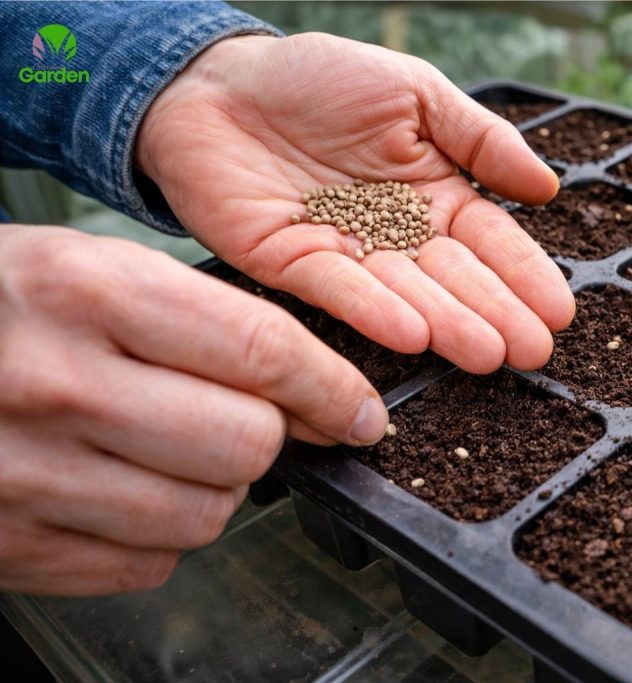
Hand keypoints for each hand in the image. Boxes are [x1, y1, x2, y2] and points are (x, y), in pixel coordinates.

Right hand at [0, 225, 388, 593]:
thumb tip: (308, 389)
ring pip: (205, 515)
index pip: (260, 351)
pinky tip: (124, 490)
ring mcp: (24, 474)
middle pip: (246, 445)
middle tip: (254, 421)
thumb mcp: (88, 269)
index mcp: (84, 291)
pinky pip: (146, 565)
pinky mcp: (8, 543)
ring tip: (175, 452)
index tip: (361, 412)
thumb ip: (199, 320)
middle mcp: (55, 384)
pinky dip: (159, 535)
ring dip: (217, 489)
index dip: (333, 388)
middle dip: (273, 438)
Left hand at [136, 33, 572, 373]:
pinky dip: (374, 312)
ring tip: (487, 354)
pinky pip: (338, 290)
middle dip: (496, 315)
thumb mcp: (415, 93)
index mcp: (434, 195)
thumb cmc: (321, 80)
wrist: (219, 82)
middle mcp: (396, 234)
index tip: (559, 313)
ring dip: (447, 325)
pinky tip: (414, 335)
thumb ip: (480, 139)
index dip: (525, 276)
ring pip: (405, 295)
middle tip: (532, 353)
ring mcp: (347, 253)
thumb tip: (548, 187)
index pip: (490, 242)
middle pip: (455, 279)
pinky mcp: (292, 264)